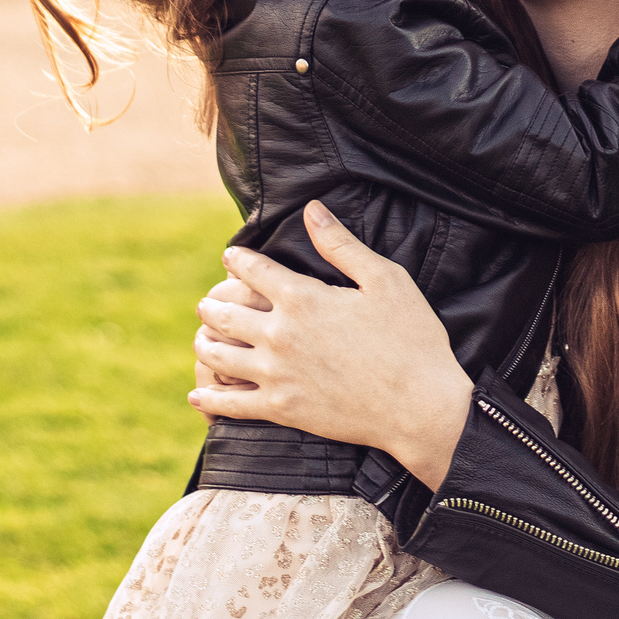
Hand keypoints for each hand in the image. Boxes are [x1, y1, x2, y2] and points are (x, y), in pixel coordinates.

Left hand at [187, 200, 475, 490]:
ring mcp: (277, 374)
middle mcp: (280, 334)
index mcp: (303, 298)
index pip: (253, 270)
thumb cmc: (411, 338)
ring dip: (205, 344)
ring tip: (201, 339)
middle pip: (226, 314)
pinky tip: (197, 393)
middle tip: (206, 302)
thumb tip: (312, 209)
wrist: (421, 407)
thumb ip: (341, 245)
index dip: (237, 260)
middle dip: (212, 304)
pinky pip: (231, 403)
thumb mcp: (385, 280)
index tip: (229, 257)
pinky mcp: (282, 409)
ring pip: (220, 355)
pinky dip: (210, 397)